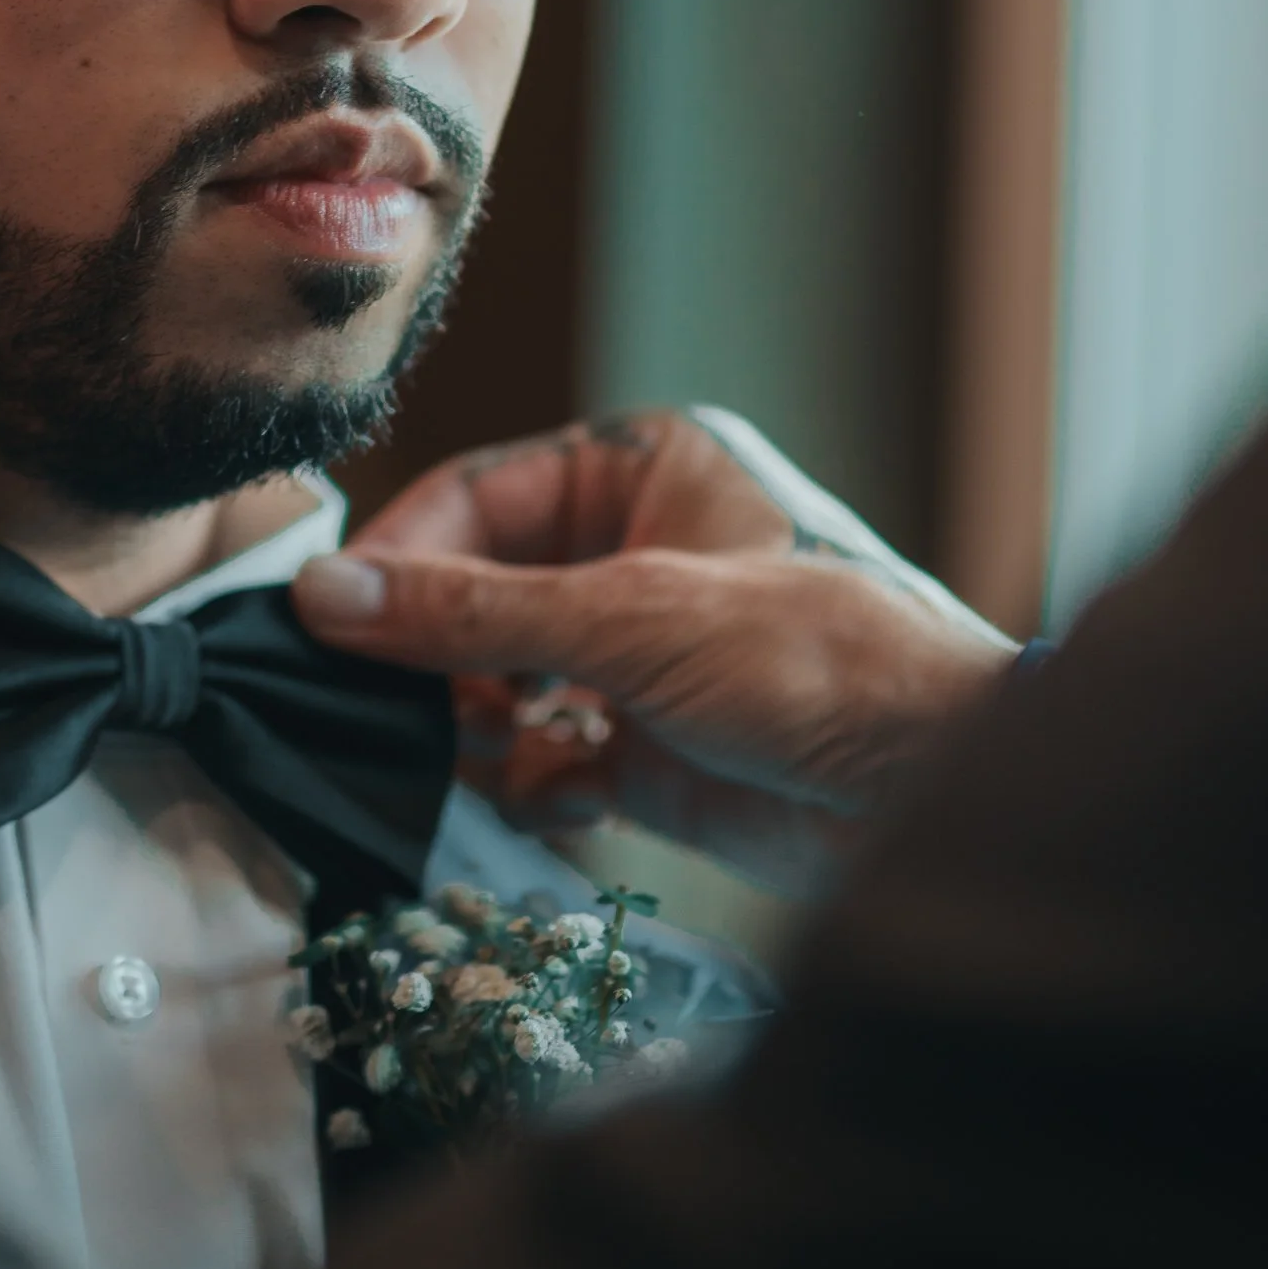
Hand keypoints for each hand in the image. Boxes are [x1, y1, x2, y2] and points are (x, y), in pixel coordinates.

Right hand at [295, 409, 1012, 894]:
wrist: (939, 795)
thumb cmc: (822, 659)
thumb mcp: (631, 619)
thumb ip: (471, 613)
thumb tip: (329, 595)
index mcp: (645, 470)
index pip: (479, 496)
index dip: (401, 555)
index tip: (331, 619)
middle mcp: (637, 552)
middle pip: (480, 592)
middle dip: (441, 657)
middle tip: (396, 708)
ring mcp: (642, 656)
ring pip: (501, 682)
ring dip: (484, 727)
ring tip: (498, 753)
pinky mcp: (651, 749)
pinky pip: (544, 758)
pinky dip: (538, 783)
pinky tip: (569, 798)